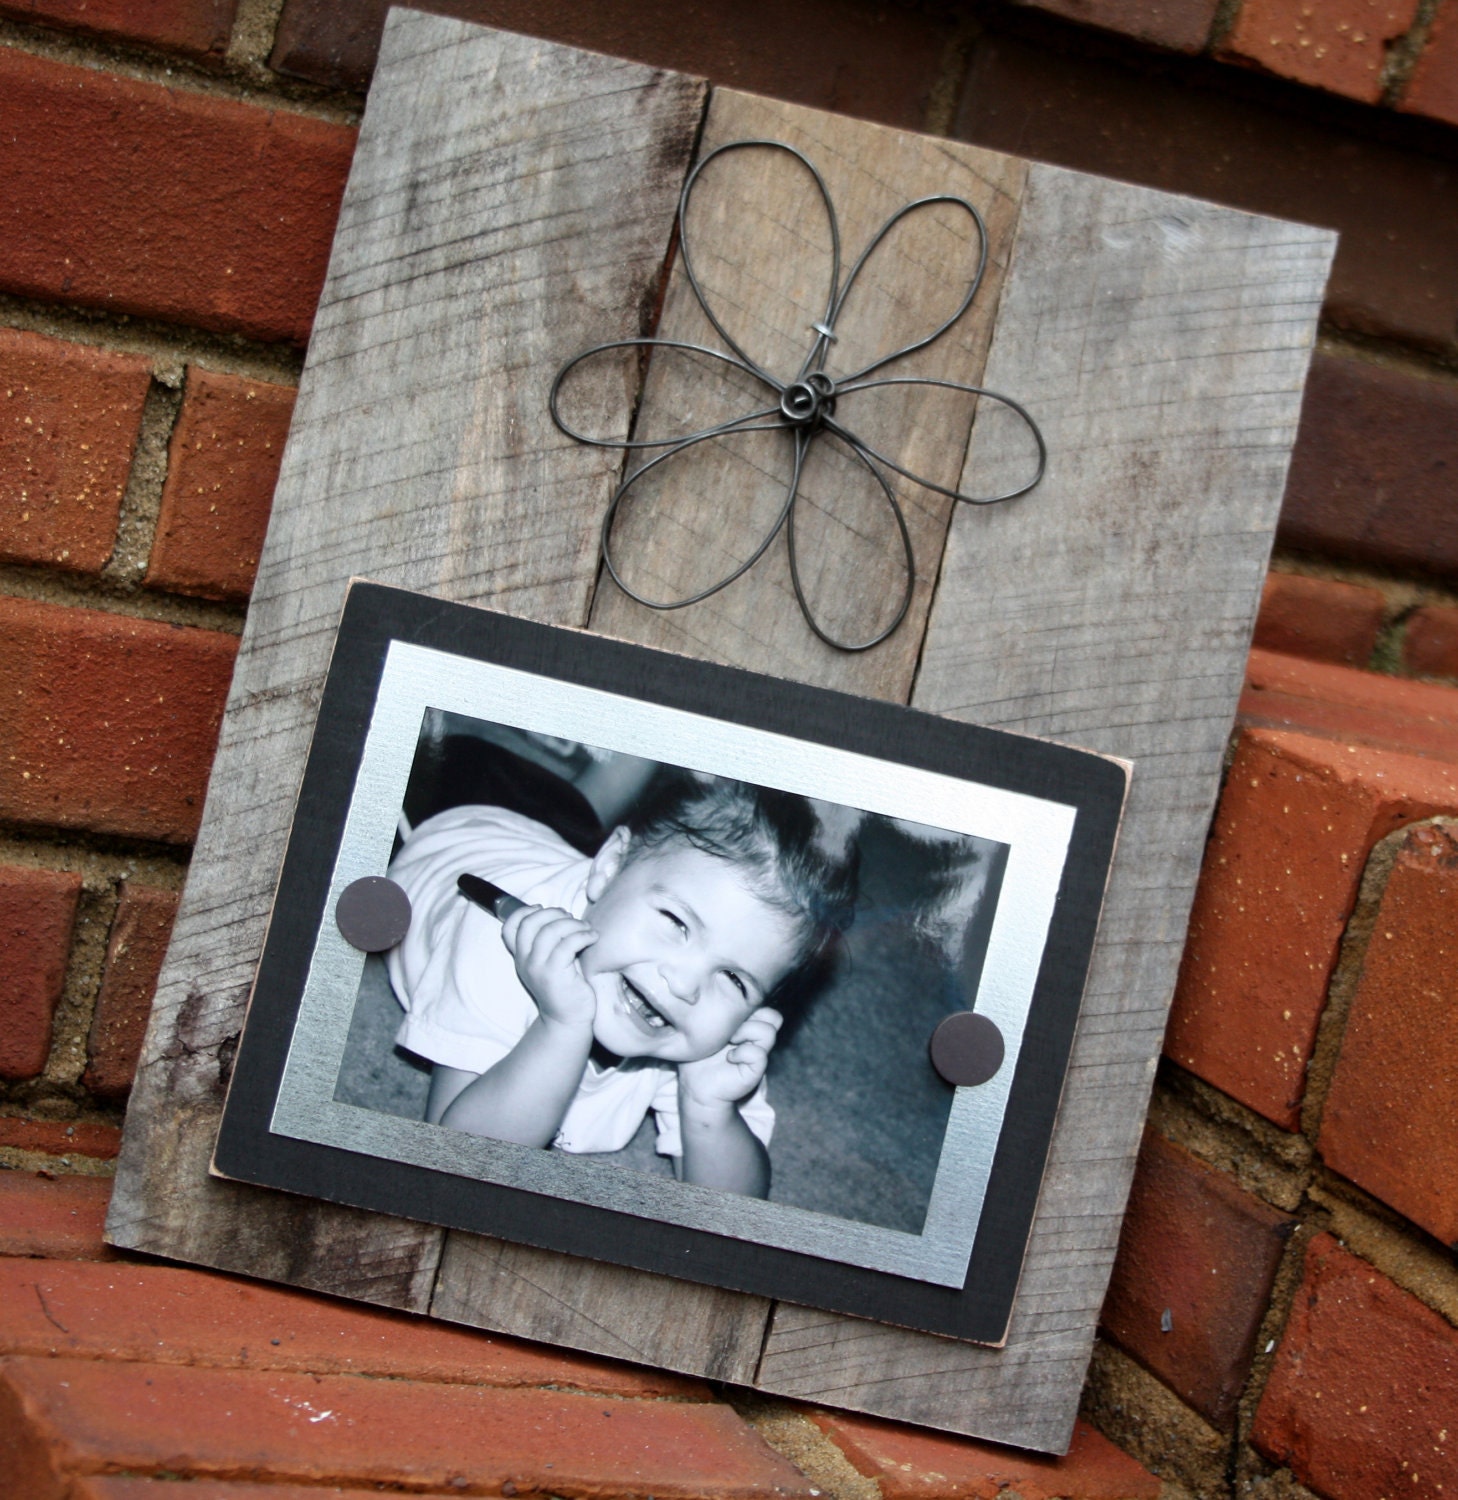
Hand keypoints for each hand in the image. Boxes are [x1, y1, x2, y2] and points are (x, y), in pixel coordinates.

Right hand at [499, 904, 597, 1030]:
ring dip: (572, 923)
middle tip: (571, 919)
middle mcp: (525, 961)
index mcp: (521, 956)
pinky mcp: (555, 974)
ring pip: (550, 931)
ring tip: (586, 929)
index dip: (524, 911)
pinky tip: (593, 938)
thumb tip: (560, 914)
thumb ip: (547, 941)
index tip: (543, 908)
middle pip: (530, 923)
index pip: (509, 927)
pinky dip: (583, 935)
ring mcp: (538, 968)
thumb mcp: (550, 962)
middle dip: (553, 913)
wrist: (568, 1019)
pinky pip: (568, 944)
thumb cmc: (565, 985)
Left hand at [678, 1006, 782, 1109]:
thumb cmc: (698, 1055)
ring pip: (768, 1031)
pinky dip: (742, 1053)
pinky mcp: (755, 1070)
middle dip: (751, 1017)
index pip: (764, 1005)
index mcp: (748, 1025)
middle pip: (773, 1016)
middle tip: (729, 1026)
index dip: (747, 1005)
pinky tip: (730, 1058)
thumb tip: (716, 994)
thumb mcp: (705, 1028)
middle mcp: (756, 1038)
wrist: (696, 1086)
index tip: (724, 1012)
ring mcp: (758, 1053)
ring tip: (729, 1040)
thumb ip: (715, 1012)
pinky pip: (758, 1054)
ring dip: (746, 1032)